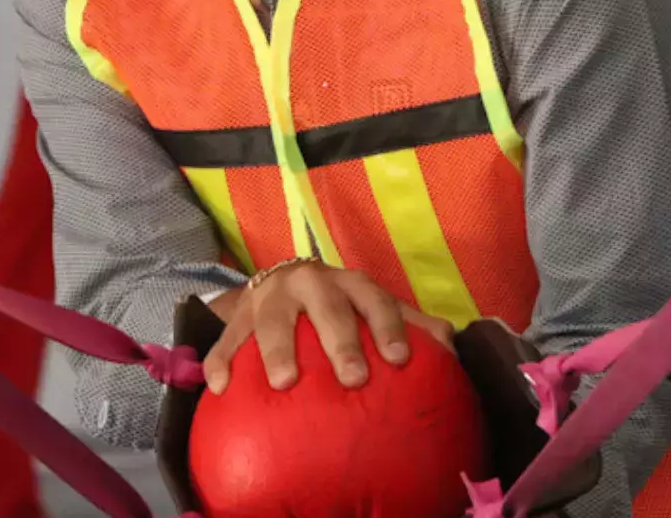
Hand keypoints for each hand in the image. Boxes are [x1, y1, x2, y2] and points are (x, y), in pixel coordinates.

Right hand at [202, 261, 455, 394]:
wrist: (280, 282)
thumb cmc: (339, 305)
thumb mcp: (372, 306)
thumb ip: (410, 324)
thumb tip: (450, 346)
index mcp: (348, 283)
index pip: (374, 299)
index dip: (388, 326)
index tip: (399, 358)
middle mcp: (310, 283)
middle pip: (326, 308)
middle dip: (340, 340)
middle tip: (353, 377)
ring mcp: (270, 298)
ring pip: (271, 321)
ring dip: (278, 349)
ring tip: (285, 382)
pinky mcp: (237, 317)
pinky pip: (225, 340)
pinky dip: (220, 361)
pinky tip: (220, 388)